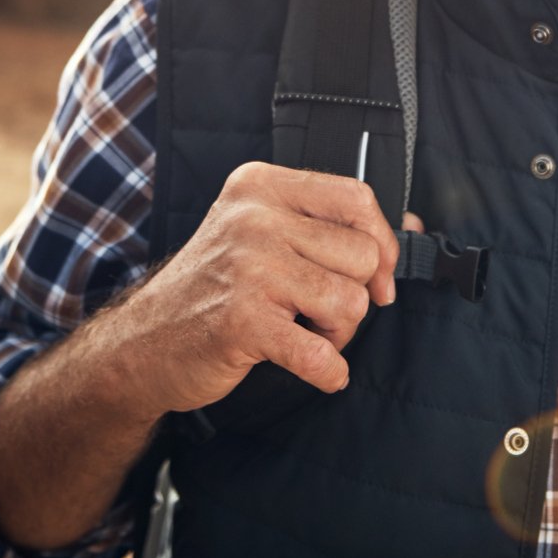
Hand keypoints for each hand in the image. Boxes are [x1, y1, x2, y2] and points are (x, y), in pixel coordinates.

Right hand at [104, 162, 402, 416]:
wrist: (145, 341)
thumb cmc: (215, 286)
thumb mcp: (262, 233)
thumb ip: (331, 225)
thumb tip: (412, 227)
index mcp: (261, 186)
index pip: (355, 197)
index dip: (381, 241)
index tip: (379, 274)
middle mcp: (254, 218)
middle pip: (360, 254)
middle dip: (355, 294)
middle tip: (321, 310)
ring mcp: (249, 269)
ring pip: (350, 301)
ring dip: (340, 332)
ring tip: (307, 332)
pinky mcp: (244, 322)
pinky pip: (323, 353)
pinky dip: (330, 371)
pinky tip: (318, 369)